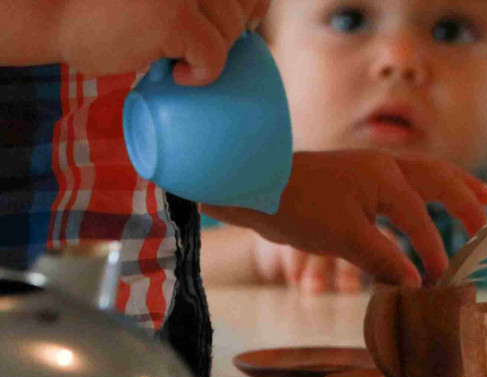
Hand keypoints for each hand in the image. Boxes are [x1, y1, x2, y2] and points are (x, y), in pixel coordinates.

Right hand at [56, 0, 270, 83]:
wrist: (49, 10)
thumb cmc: (101, 3)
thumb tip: (248, 13)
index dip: (252, 3)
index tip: (244, 21)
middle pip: (241, 3)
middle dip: (232, 31)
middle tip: (200, 43)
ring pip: (231, 29)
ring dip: (212, 52)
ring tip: (180, 55)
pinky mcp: (171, 14)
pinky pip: (215, 56)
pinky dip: (202, 74)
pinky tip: (179, 75)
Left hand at [203, 150, 486, 286]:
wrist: (254, 185)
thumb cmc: (297, 207)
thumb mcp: (343, 238)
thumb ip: (383, 259)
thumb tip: (413, 284)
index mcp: (384, 177)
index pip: (419, 220)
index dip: (432, 253)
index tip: (438, 281)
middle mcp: (383, 166)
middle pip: (438, 179)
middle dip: (466, 200)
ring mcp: (370, 168)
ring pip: (425, 174)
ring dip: (454, 186)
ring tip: (482, 196)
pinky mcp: (357, 177)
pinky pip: (405, 181)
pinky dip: (425, 193)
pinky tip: (427, 204)